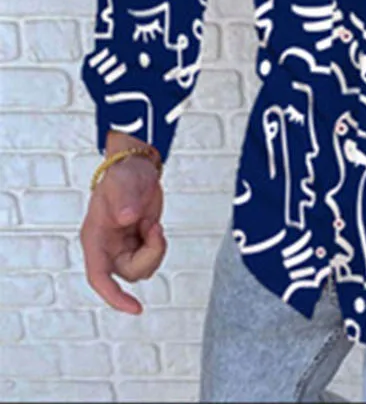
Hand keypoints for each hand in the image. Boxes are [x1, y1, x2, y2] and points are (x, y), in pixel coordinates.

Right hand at [80, 132, 166, 314]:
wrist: (137, 168)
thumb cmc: (124, 175)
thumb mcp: (123, 184)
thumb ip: (124, 201)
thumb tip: (127, 218)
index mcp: (95, 239)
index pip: (99, 277)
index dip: (114, 297)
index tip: (136, 309)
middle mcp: (107, 248)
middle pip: (130, 273)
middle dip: (150, 255)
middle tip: (155, 227)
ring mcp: (123, 247)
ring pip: (144, 268)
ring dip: (156, 249)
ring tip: (153, 223)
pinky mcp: (139, 243)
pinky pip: (153, 257)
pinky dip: (159, 244)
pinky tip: (155, 225)